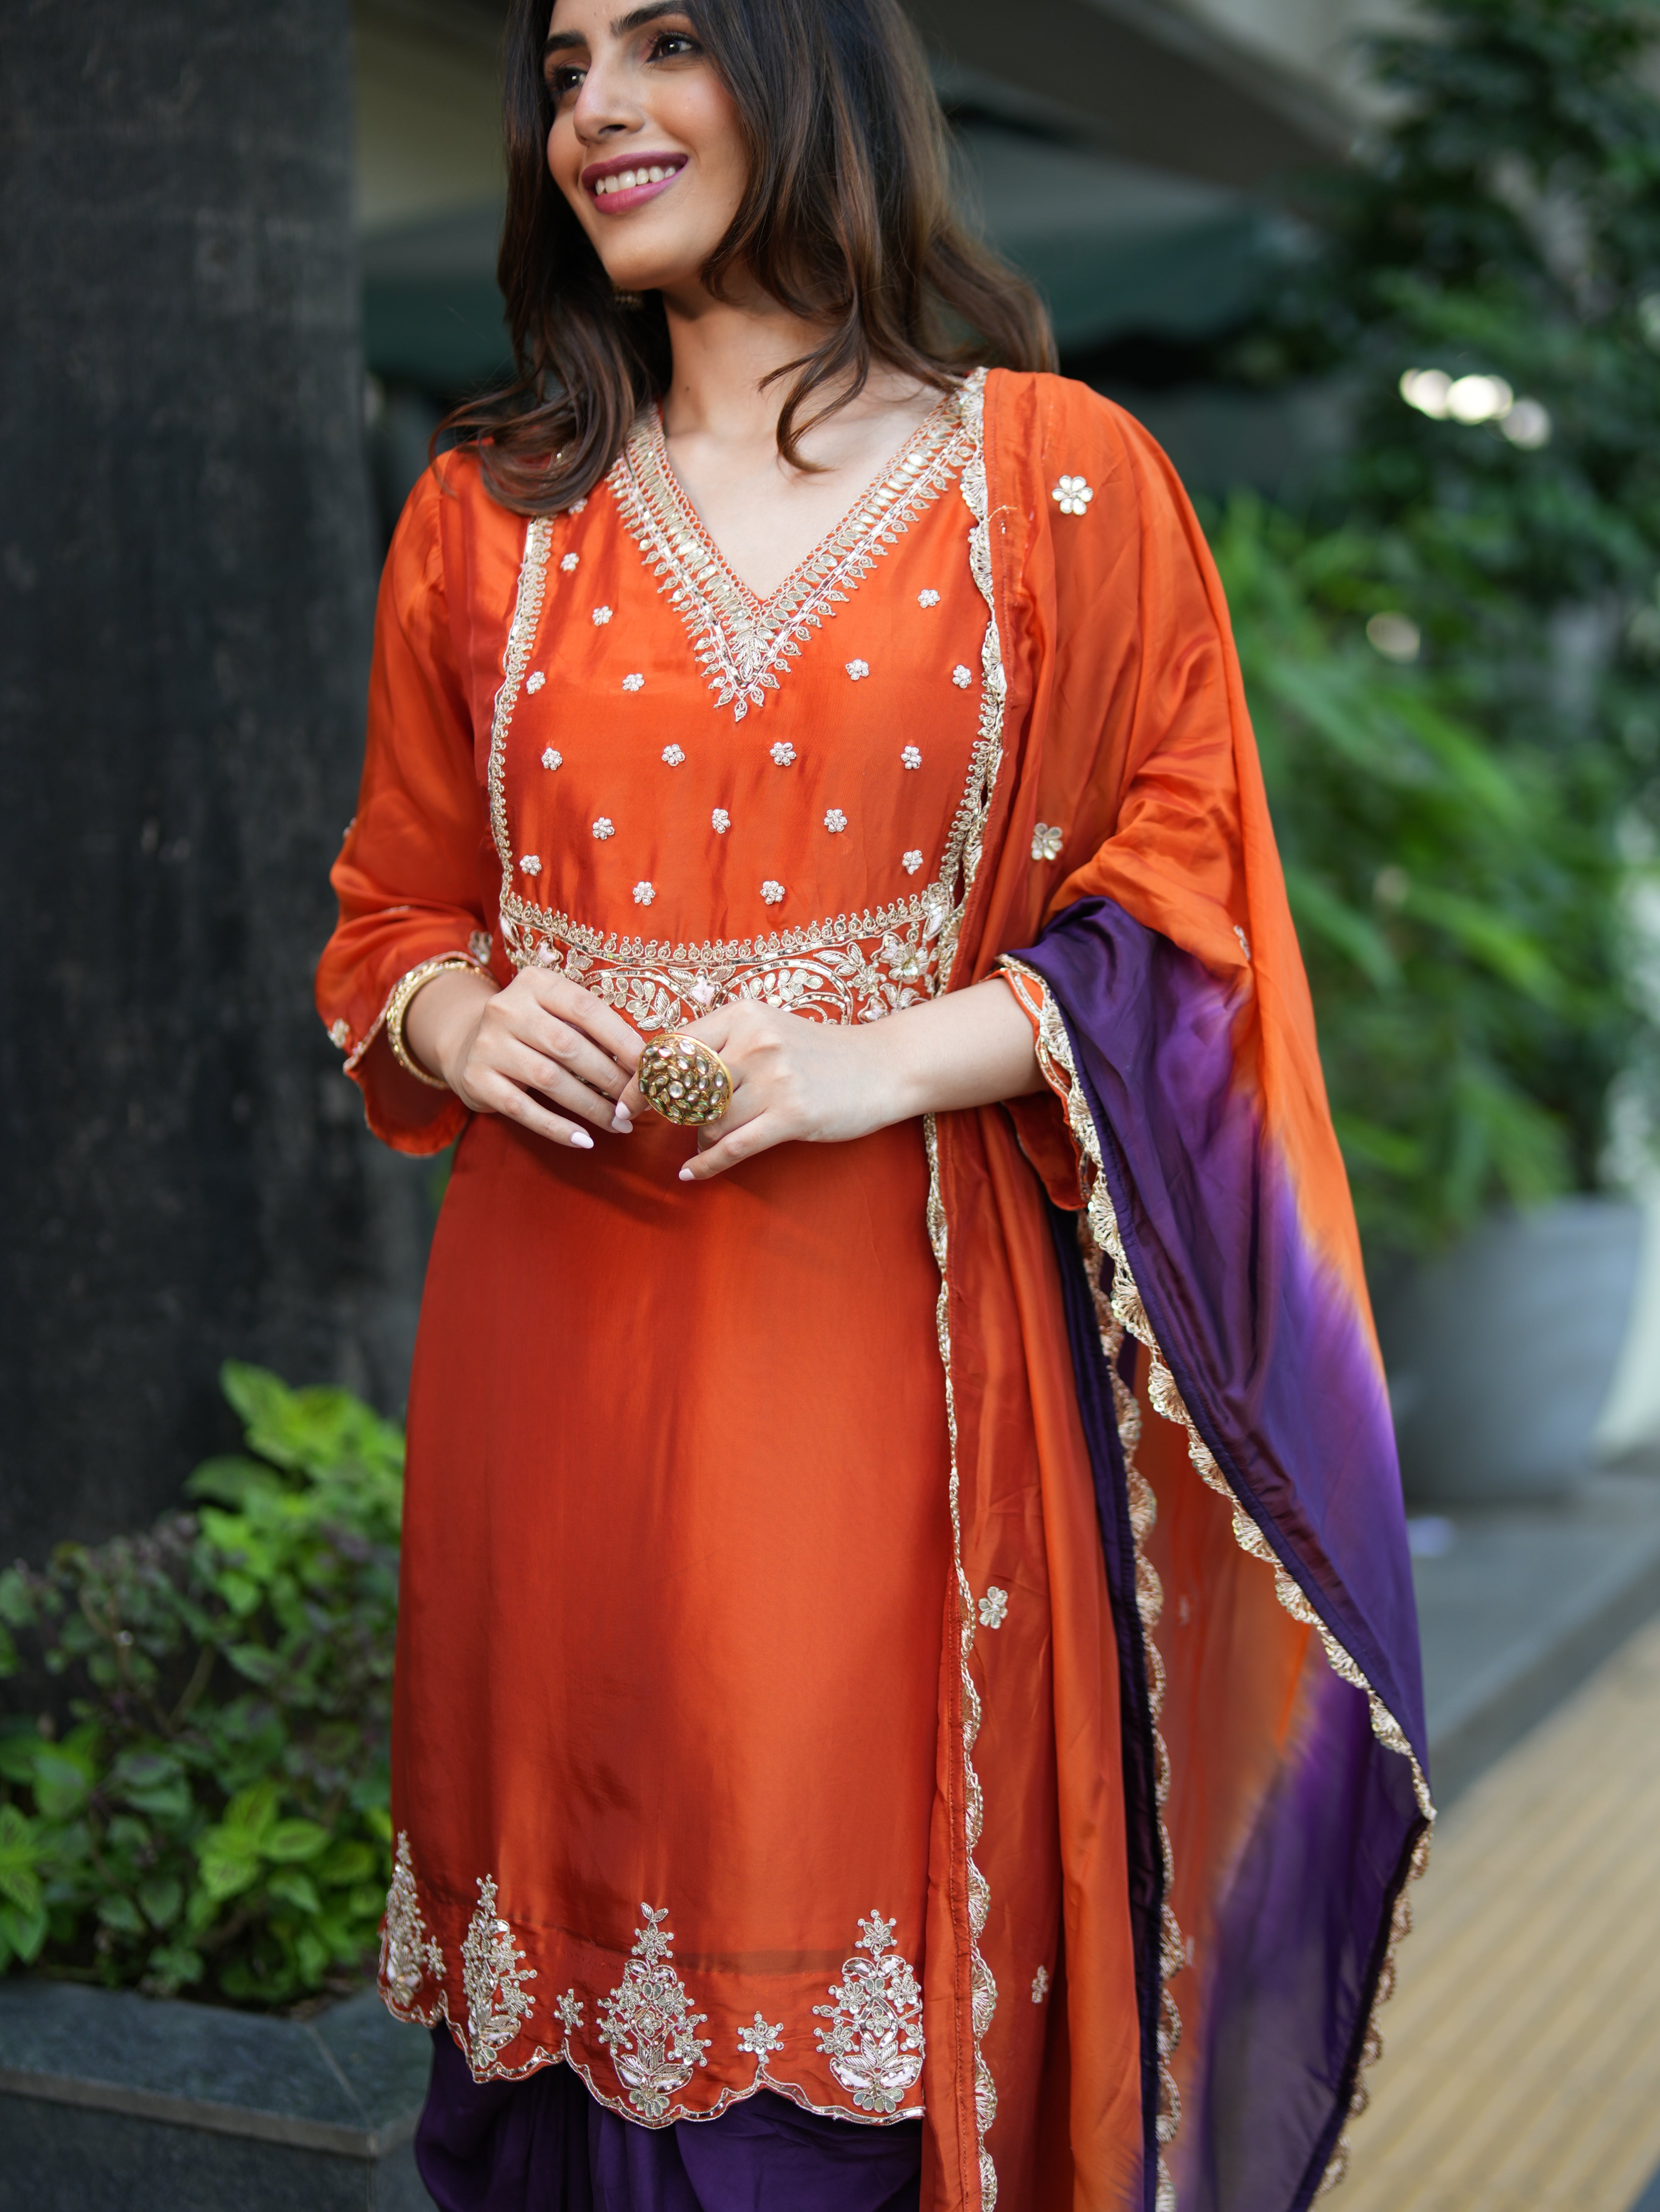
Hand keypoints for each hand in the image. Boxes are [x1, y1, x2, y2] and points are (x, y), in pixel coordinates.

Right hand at [405, 966, 640, 1149]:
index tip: (647, 1066)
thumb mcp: (556, 1013)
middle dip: (610, 1078)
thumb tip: (642, 1063)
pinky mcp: (476, 1079)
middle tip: (637, 1103)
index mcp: (535, 983)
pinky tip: (584, 1140)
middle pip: (569, 1047)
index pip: (586, 1008)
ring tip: (620, 1124)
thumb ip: (591, 1028)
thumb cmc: (532, 1029)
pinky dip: (556, 1127)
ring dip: (591, 1107)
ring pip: (549, 1079)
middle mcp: (506, 1008)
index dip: (621, 1039)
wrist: (467, 1042)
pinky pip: (523, 1109)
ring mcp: (488, 1044)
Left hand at [617, 977, 1042, 1182]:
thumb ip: (719, 1045)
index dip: (641, 1081)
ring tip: (711, 1138)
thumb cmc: (816, 1052)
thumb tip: (661, 1076)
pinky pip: (734, 1146)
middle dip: (665, 1112)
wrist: (882, 1066)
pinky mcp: (793, 1114)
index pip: (673, 1048)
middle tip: (651, 1127)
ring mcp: (776, 1078)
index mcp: (741, 1015)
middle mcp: (755, 1041)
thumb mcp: (766, 1029)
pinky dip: (706, 1163)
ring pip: (708, 1120)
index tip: (622, 1105)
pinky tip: (692, 1173)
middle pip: (684, 1087)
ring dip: (702, 1136)